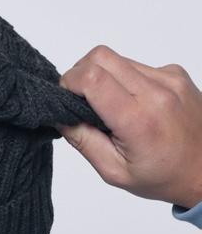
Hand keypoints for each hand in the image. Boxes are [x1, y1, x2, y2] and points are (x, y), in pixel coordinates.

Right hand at [54, 45, 201, 208]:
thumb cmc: (163, 176)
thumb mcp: (114, 171)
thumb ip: (83, 141)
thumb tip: (59, 115)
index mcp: (139, 120)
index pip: (92, 78)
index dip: (69, 83)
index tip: (65, 100)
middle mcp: (156, 92)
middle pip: (101, 57)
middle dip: (80, 75)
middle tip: (79, 102)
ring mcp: (169, 78)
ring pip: (117, 59)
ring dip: (103, 78)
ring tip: (110, 109)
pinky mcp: (175, 72)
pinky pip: (136, 65)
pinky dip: (124, 81)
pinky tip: (132, 105)